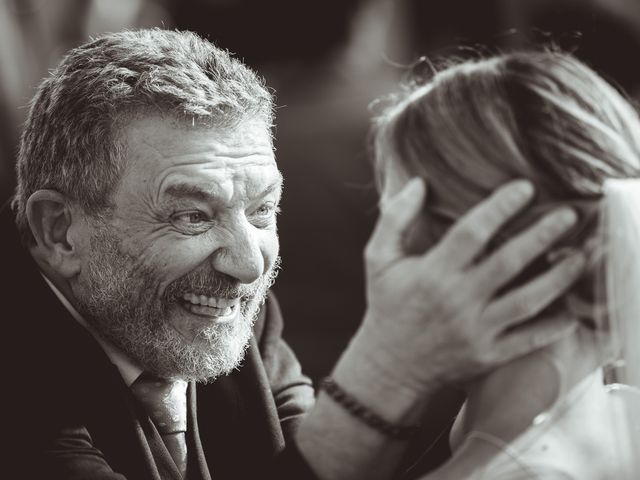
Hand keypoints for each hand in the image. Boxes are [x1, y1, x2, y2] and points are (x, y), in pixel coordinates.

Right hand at [359, 178, 584, 394]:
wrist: (390, 364)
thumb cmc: (387, 305)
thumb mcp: (378, 258)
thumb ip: (395, 218)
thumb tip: (418, 183)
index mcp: (432, 273)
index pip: (472, 233)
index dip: (500, 207)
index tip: (525, 187)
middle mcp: (458, 300)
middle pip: (508, 263)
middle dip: (541, 236)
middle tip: (568, 215)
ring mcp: (476, 330)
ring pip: (527, 301)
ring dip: (558, 278)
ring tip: (580, 255)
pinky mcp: (488, 354)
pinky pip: (528, 339)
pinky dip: (554, 326)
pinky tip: (573, 310)